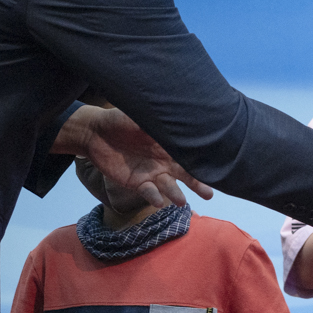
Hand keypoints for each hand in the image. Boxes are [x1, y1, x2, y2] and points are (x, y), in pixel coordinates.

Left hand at [55, 105, 214, 207]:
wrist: (95, 133)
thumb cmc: (120, 120)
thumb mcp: (140, 115)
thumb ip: (156, 119)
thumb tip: (176, 111)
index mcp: (169, 145)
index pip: (190, 155)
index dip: (203, 162)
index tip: (217, 168)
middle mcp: (164, 161)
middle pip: (186, 175)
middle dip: (198, 184)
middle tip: (209, 194)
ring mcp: (152, 174)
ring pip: (169, 186)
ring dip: (176, 194)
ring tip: (181, 201)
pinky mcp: (137, 183)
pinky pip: (148, 192)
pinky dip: (154, 196)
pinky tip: (158, 201)